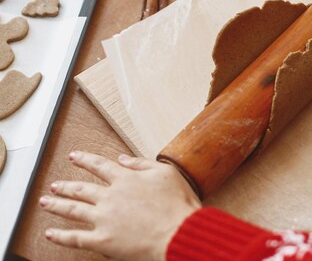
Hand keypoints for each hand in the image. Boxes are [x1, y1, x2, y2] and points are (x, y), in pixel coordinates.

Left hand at [40, 151, 200, 260]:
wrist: (179, 232)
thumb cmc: (178, 205)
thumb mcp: (166, 173)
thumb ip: (142, 164)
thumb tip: (123, 158)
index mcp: (126, 179)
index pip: (99, 165)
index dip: (84, 160)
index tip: (73, 156)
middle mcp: (111, 196)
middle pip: (81, 188)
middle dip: (65, 185)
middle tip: (55, 185)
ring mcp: (104, 218)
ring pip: (73, 210)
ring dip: (57, 205)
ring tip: (46, 202)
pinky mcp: (103, 240)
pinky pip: (76, 238)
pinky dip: (61, 236)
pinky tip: (50, 233)